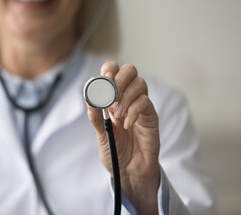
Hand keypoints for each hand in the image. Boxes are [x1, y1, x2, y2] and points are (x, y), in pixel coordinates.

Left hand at [87, 62, 159, 214]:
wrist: (129, 170)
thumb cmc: (115, 151)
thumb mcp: (101, 134)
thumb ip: (95, 116)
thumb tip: (89, 97)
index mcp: (112, 98)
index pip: (113, 71)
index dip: (109, 70)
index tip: (104, 79)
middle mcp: (127, 97)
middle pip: (130, 71)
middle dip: (119, 79)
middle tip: (111, 97)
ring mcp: (140, 105)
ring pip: (140, 84)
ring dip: (126, 97)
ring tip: (117, 116)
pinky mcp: (150, 116)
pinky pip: (145, 103)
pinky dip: (133, 111)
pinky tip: (127, 124)